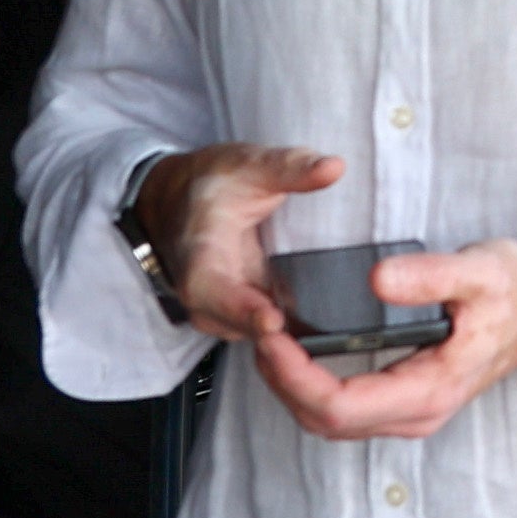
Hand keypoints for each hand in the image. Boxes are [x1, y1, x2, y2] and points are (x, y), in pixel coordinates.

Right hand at [136, 144, 345, 346]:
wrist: (180, 202)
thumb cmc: (212, 185)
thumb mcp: (248, 166)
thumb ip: (289, 168)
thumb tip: (333, 167)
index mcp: (202, 260)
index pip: (214, 293)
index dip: (242, 309)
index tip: (273, 319)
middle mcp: (210, 296)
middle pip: (242, 327)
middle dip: (277, 342)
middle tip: (318, 347)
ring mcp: (229, 310)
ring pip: (259, 338)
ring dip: (290, 349)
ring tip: (334, 351)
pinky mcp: (249, 314)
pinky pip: (274, 335)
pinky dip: (299, 341)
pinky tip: (336, 339)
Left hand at [246, 238, 516, 443]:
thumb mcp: (480, 272)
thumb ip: (430, 275)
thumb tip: (376, 279)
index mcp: (430, 389)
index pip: (338, 405)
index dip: (293, 376)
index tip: (272, 335)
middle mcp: (417, 413)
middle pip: (322, 420)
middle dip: (280, 380)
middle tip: (260, 330)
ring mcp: (410, 413)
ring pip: (327, 421)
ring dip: (289, 386)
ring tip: (271, 339)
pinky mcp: (405, 402)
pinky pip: (342, 410)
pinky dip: (309, 386)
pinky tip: (298, 352)